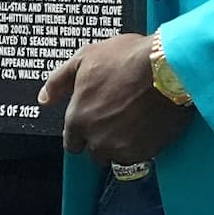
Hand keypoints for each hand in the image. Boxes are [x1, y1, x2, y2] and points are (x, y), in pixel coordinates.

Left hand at [40, 33, 192, 165]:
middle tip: (118, 116)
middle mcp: (97, 140)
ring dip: (122, 144)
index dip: (82, 132)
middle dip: (103, 139)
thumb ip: (59, 81)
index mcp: (78, 119)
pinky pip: (140, 156)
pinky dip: (142, 144)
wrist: (169, 67)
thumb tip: (44, 98)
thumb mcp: (85, 58)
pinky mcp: (147, 152)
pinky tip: (149, 124)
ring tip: (135, 120)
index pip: (72, 143)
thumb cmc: (126, 58)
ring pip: (117, 156)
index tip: (93, 121)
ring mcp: (123, 149)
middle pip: (95, 152)